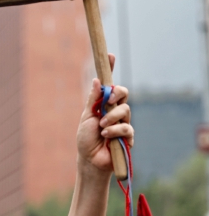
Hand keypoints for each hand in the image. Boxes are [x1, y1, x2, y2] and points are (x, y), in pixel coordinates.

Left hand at [77, 54, 132, 173]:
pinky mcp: (128, 136)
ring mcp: (123, 122)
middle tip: (108, 99)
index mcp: (103, 104)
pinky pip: (126, 127)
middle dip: (117, 94)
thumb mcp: (87, 117)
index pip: (109, 84)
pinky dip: (115, 130)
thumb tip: (95, 80)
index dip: (110, 69)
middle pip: (123, 93)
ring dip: (112, 117)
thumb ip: (93, 100)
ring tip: (101, 127)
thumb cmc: (86, 139)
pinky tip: (106, 136)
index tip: (109, 55)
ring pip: (125, 109)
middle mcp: (115, 111)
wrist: (89, 160)